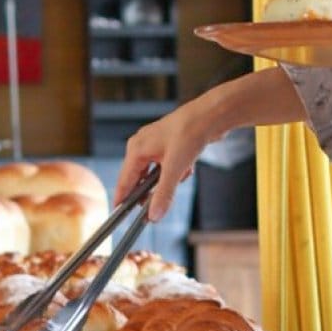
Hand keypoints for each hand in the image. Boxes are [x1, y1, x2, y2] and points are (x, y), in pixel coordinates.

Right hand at [114, 103, 213, 220]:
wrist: (211, 115)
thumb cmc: (189, 132)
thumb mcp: (175, 168)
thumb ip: (163, 194)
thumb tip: (154, 215)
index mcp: (137, 149)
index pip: (124, 180)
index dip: (122, 199)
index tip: (120, 215)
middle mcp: (143, 146)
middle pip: (139, 178)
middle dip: (150, 191)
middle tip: (155, 208)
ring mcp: (156, 145)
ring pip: (156, 173)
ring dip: (169, 180)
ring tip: (180, 175)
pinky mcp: (170, 146)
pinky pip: (169, 167)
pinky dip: (178, 171)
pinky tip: (188, 167)